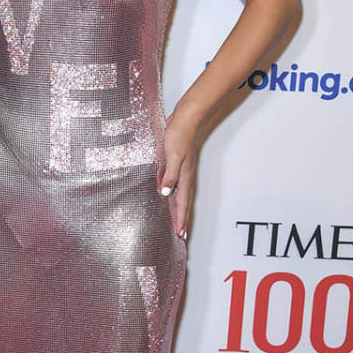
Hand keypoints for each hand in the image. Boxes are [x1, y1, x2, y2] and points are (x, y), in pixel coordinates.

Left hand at [160, 110, 199, 236]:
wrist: (186, 118)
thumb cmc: (179, 134)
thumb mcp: (172, 155)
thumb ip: (170, 175)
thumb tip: (165, 194)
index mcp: (185, 176)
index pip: (182, 203)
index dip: (181, 219)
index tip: (180, 234)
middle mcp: (186, 176)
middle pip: (185, 203)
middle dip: (184, 220)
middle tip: (182, 235)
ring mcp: (184, 170)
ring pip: (183, 195)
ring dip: (181, 210)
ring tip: (179, 221)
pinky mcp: (179, 164)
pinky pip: (179, 186)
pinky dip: (176, 196)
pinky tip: (170, 196)